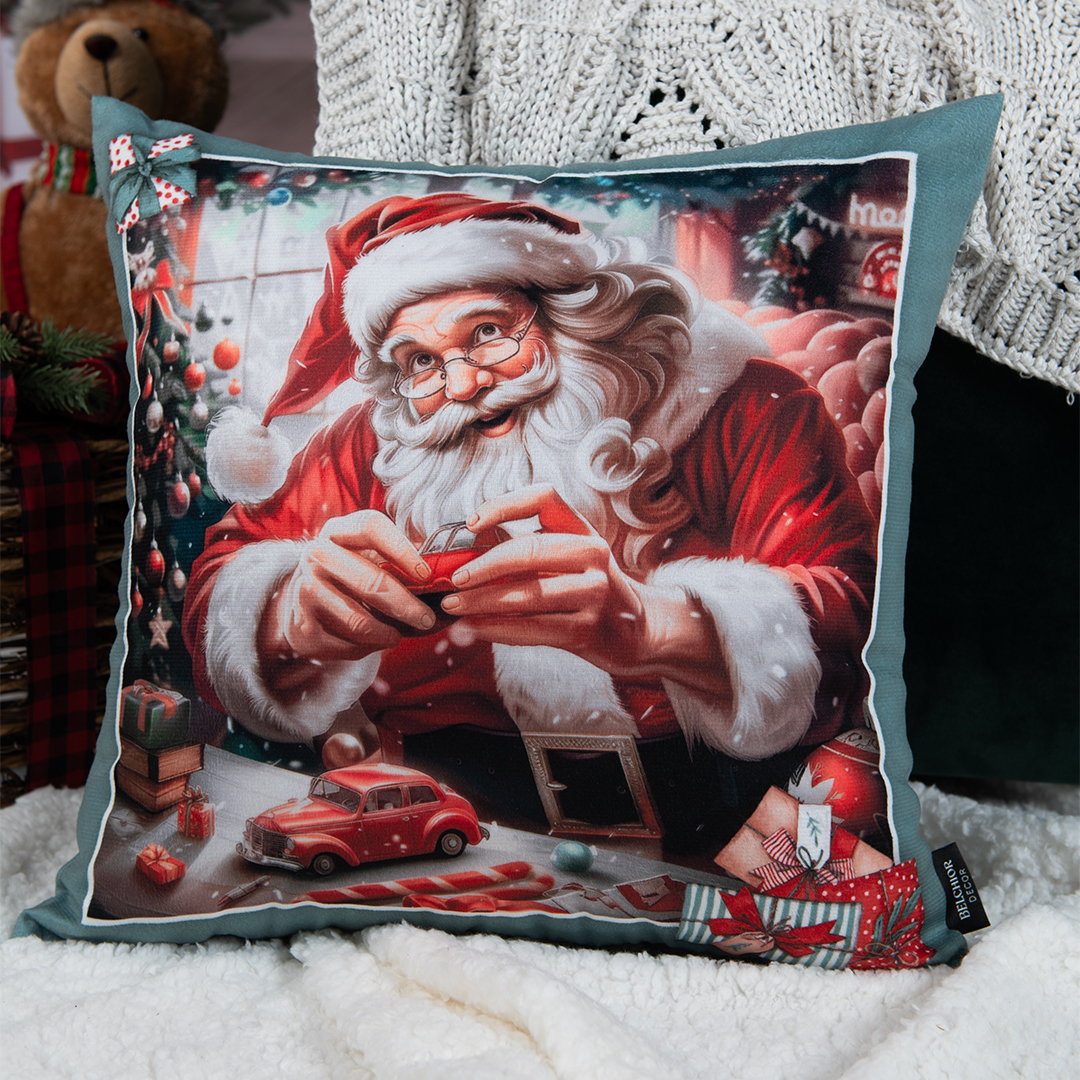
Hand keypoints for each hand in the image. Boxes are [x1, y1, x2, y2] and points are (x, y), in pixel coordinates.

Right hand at [259, 511, 434, 679]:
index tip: (427, 573)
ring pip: (359, 620)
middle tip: (427, 619)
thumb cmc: (347, 573)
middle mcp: (317, 555)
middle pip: (370, 582)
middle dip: (407, 605)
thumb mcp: (365, 556)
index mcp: (337, 531)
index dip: (402, 549)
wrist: (300, 600)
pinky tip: (375, 641)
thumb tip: (444, 572)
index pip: (371, 527)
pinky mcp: (301, 626)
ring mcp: (305, 590)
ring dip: (388, 634)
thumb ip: (397, 559)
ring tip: (399, 635)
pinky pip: (346, 644)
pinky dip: (368, 647)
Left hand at [441, 486, 730, 698]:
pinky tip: (474, 628)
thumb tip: (461, 552)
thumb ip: (523, 551)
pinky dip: (497, 629)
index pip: (545, 497)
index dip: (505, 504)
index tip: (473, 523)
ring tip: (453, 606)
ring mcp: (595, 592)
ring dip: (482, 601)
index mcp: (582, 529)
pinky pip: (533, 628)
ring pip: (527, 593)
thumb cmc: (586, 590)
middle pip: (529, 549)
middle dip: (483, 565)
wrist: (636, 630)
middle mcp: (593, 554)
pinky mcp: (589, 629)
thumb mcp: (565, 560)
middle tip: (454, 578)